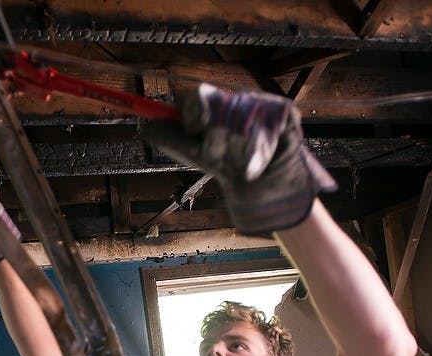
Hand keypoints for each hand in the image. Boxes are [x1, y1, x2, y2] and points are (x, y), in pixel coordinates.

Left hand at [144, 83, 336, 236]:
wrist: (260, 183)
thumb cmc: (225, 164)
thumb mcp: (194, 153)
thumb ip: (170, 138)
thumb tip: (145, 127)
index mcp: (213, 101)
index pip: (200, 97)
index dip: (194, 114)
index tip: (194, 131)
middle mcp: (238, 97)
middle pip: (221, 111)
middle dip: (217, 142)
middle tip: (218, 154)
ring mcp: (263, 103)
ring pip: (245, 126)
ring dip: (239, 151)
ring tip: (241, 161)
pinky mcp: (286, 113)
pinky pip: (270, 131)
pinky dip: (263, 152)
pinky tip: (263, 156)